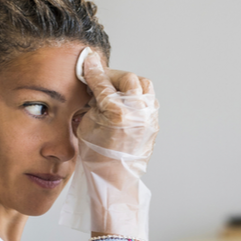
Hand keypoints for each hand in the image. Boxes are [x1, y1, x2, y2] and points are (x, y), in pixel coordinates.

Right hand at [60, 51, 158, 240]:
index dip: (93, 71)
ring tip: (114, 90)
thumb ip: (93, 101)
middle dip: (113, 77)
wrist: (114, 179)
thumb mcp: (86, 125)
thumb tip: (95, 83)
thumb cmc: (97, 157)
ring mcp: (149, 119)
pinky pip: (148, 100)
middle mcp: (138, 114)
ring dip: (129, 84)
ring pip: (144, 86)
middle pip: (128, 79)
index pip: (103, 83)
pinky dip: (137, 97)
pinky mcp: (154, 124)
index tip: (88, 61)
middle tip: (100, 79)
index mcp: (118, 114)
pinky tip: (124, 103)